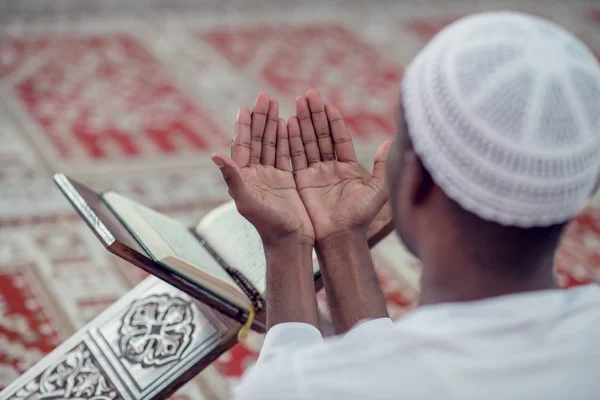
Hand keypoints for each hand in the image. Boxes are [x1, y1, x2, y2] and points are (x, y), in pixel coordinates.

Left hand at [212, 92, 314, 245]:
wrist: (290, 242)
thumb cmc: (267, 225)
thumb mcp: (247, 201)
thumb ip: (232, 177)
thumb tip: (214, 155)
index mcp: (244, 178)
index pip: (242, 146)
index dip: (243, 126)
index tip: (245, 107)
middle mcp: (256, 175)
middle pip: (258, 140)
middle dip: (261, 118)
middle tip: (265, 96)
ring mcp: (272, 177)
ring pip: (272, 144)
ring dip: (273, 124)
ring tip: (277, 103)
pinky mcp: (288, 182)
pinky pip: (287, 154)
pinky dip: (288, 139)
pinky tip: (290, 124)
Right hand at [289, 89, 391, 240]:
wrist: (339, 239)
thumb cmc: (360, 218)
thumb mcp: (377, 192)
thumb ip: (382, 167)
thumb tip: (390, 143)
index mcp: (348, 168)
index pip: (340, 138)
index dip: (333, 120)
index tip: (327, 102)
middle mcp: (331, 168)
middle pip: (321, 135)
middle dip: (315, 115)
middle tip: (308, 94)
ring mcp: (315, 174)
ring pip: (307, 142)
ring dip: (302, 122)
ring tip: (297, 102)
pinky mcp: (301, 182)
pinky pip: (295, 157)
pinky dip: (291, 140)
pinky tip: (287, 123)